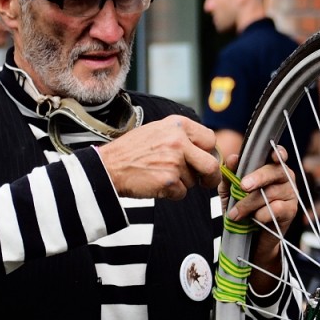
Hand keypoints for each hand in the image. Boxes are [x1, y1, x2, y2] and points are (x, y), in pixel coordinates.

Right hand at [96, 115, 220, 199]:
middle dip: (211, 176)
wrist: (107, 166)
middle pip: (211, 163)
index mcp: (177, 125)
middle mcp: (178, 140)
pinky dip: (172, 194)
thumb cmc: (131, 151)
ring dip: (182, 183)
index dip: (209, 152)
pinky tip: (157, 184)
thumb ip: (181, 137)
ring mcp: (174, 161)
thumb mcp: (157, 131)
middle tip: (206, 181)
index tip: (205, 160)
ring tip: (160, 174)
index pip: (210, 139)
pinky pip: (182, 193)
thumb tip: (205, 150)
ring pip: (194, 180)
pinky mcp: (169, 180)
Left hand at [220, 147, 297, 291]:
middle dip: (257, 178)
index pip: (278, 154)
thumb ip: (230, 175)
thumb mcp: (230, 192)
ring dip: (249, 204)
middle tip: (243, 186)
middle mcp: (284, 178)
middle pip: (274, 171)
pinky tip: (255, 220)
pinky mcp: (291, 211)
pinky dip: (261, 215)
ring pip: (270, 193)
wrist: (250, 240)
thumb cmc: (243, 211)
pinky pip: (276, 209)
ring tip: (236, 214)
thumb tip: (232, 158)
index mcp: (271, 168)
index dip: (277, 153)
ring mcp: (291, 194)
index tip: (273, 156)